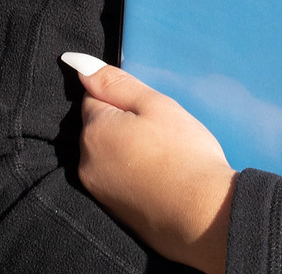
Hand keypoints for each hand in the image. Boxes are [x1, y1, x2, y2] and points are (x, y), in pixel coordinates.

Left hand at [64, 53, 237, 273]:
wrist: (204, 217)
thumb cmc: (184, 155)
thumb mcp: (154, 104)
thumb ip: (114, 82)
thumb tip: (77, 63)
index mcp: (93, 131)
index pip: (94, 97)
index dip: (124, 99)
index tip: (150, 111)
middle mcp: (86, 163)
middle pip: (99, 127)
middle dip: (124, 124)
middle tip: (162, 133)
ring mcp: (98, 192)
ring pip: (109, 154)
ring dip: (128, 150)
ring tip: (164, 158)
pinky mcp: (114, 213)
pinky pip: (119, 179)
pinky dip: (135, 174)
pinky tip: (161, 178)